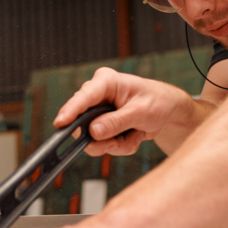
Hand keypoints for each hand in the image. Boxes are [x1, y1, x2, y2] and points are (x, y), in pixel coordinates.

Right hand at [53, 67, 187, 155]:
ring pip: (92, 139)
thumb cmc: (157, 102)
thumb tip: (94, 131)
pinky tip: (133, 135)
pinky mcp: (100, 126)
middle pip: (83, 123)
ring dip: (116, 143)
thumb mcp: (141, 112)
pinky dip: (120, 145)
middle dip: (105, 138)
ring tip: (135, 134)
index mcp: (106, 82)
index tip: (60, 123)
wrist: (167, 110)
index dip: (70, 111)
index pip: (83, 97)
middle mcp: (97, 96)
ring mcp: (97, 113)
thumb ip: (117, 122)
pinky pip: (102, 145)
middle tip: (121, 141)